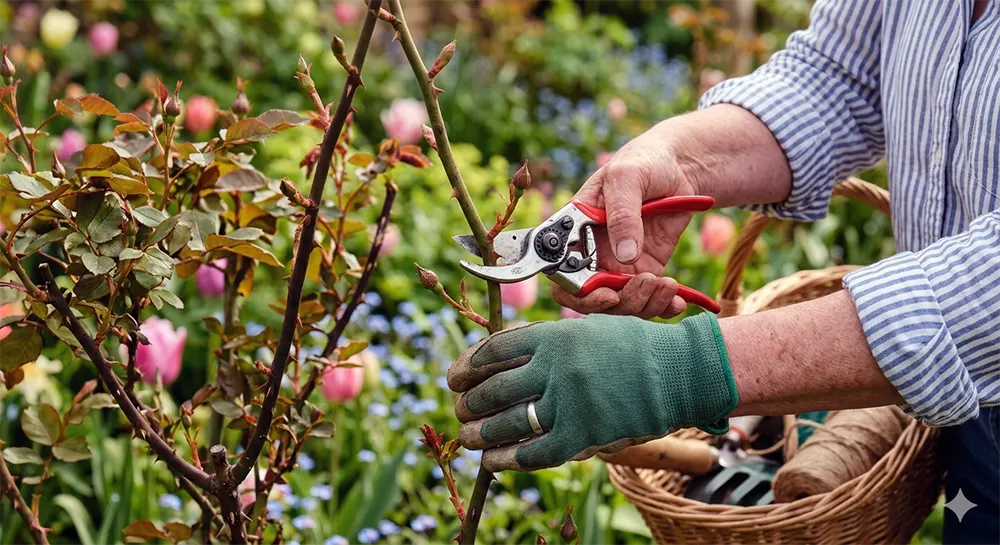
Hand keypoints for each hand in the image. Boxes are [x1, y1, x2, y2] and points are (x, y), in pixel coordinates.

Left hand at [447, 313, 737, 471]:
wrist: (678, 372)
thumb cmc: (633, 348)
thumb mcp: (585, 330)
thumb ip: (545, 342)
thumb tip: (501, 356)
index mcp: (552, 336)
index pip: (493, 351)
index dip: (466, 366)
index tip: (454, 377)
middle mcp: (554, 368)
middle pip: (493, 389)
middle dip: (468, 402)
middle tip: (458, 409)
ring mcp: (567, 403)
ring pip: (506, 422)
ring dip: (478, 433)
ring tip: (466, 436)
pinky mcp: (582, 435)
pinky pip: (532, 452)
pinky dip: (505, 459)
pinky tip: (491, 461)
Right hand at [555, 122, 702, 317]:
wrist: (679, 166)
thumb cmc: (643, 162)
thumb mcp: (627, 177)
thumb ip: (622, 214)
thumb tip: (624, 256)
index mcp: (575, 230)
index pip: (560, 273)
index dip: (578, 293)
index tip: (606, 293)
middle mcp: (592, 253)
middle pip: (590, 297)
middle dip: (618, 302)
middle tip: (645, 284)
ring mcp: (619, 264)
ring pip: (621, 304)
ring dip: (644, 303)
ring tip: (668, 285)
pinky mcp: (645, 269)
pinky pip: (648, 300)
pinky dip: (662, 306)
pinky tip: (677, 300)